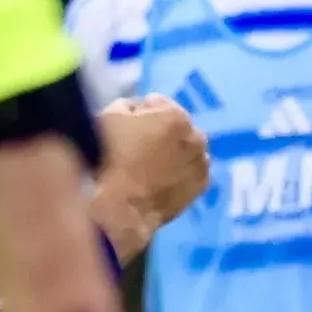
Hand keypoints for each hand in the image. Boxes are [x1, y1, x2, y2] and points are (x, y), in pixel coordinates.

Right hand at [89, 96, 211, 255]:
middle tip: (139, 147)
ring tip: (150, 166)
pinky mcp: (201, 186)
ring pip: (185, 148)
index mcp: (176, 116)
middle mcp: (197, 137)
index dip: (139, 113)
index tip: (127, 127)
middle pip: (175, 125)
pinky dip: (180, 171)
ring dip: (173, 151)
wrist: (121, 208)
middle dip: (161, 131)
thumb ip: (129, 105)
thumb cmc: (111, 160)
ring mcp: (202, 163)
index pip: (156, 103)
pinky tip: (161, 180)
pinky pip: (190, 169)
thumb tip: (139, 109)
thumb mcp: (109, 117)